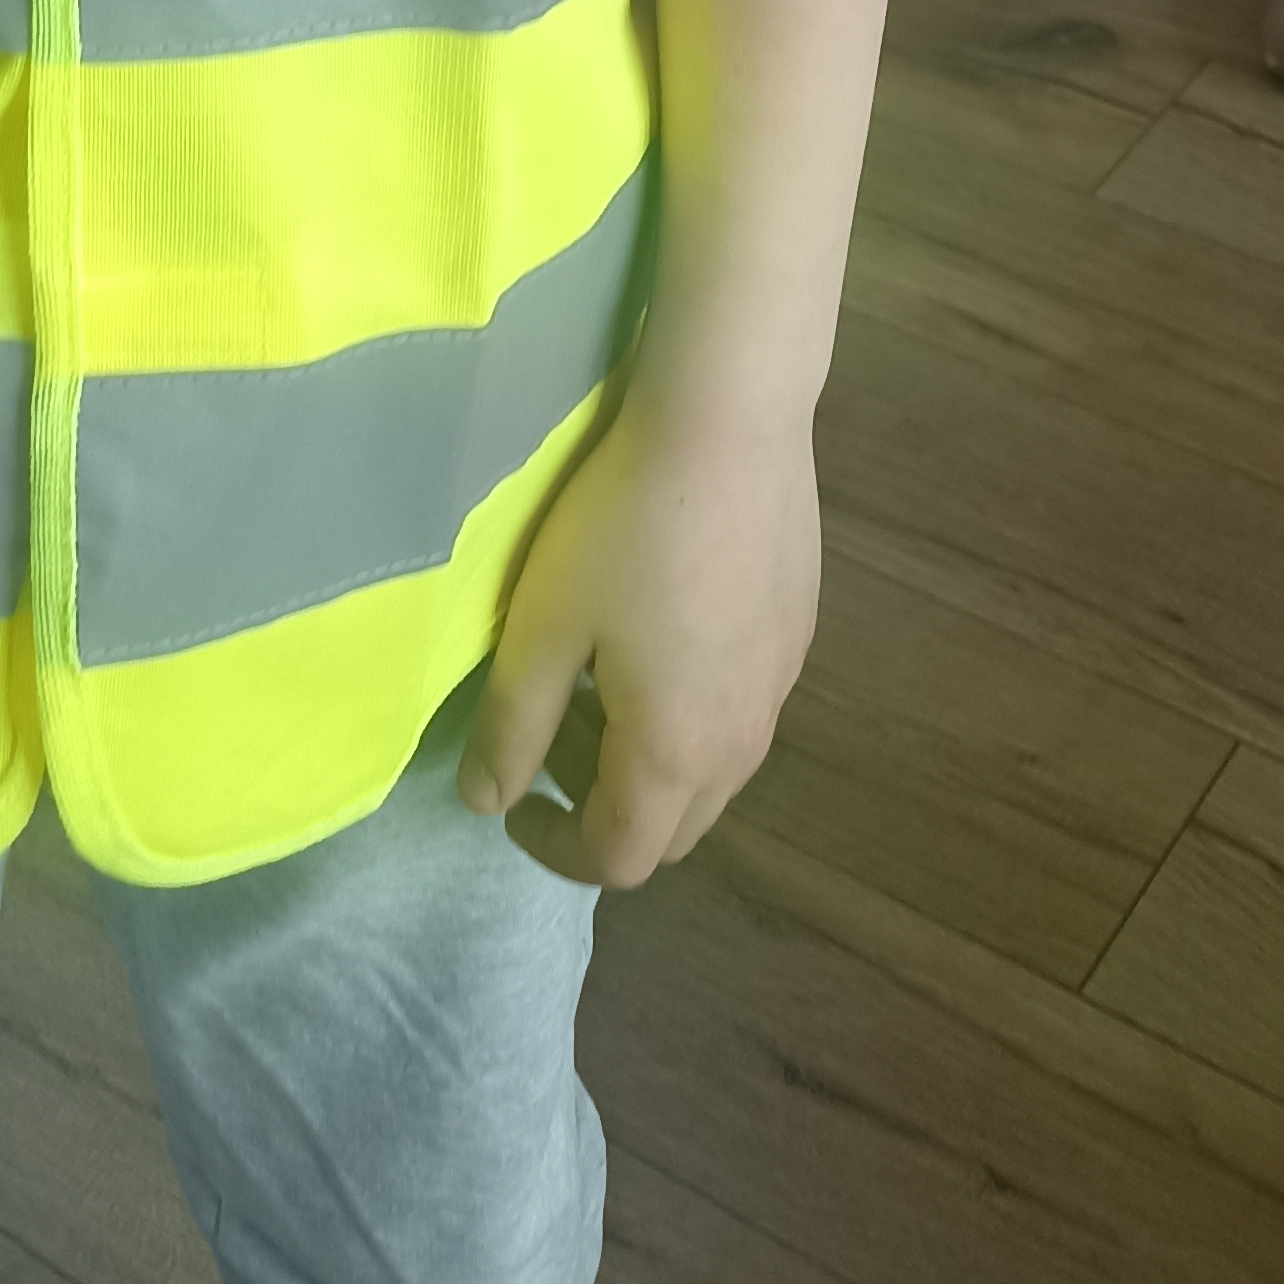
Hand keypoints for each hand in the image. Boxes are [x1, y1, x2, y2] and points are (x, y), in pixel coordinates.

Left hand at [458, 383, 821, 887]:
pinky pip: (741, 712)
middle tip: (552, 736)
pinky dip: (691, 713)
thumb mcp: (543, 627)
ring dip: (650, 763)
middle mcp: (743, 743)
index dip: (556, 848)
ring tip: (599, 681)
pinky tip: (660, 630)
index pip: (619, 857)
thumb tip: (486, 803)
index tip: (514, 803)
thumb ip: (510, 727)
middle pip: (674, 829)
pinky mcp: (797, 635)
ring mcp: (780, 688)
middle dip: (605, 810)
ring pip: (714, 773)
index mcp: (675, 755)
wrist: (729, 426)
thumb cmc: (623, 527)